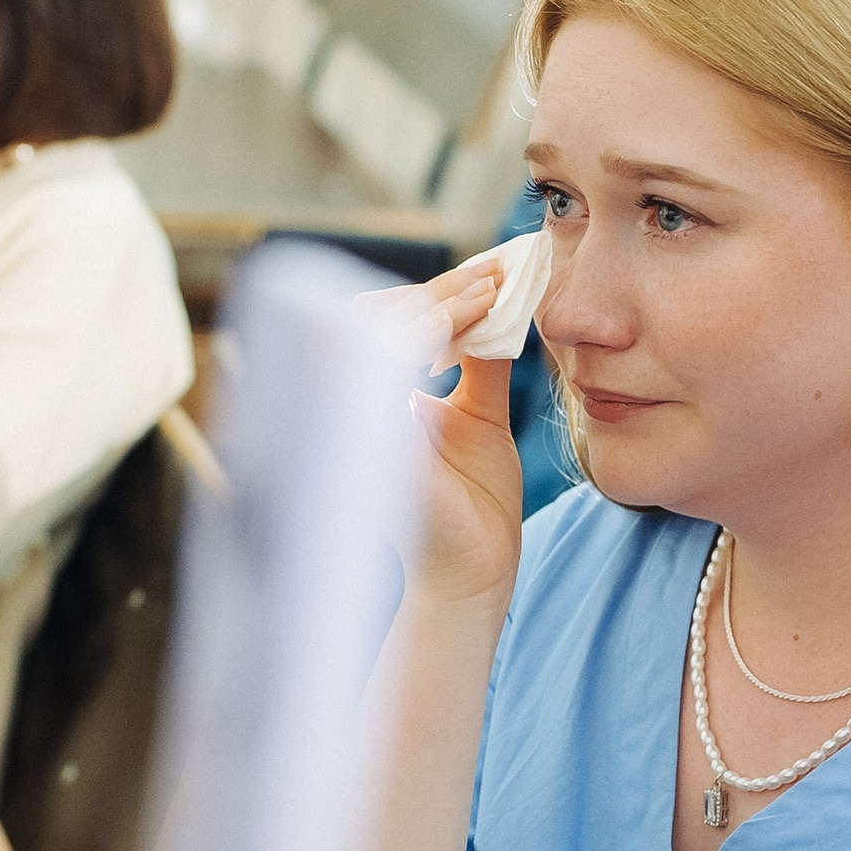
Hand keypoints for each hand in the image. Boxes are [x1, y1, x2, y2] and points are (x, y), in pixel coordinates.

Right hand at [358, 263, 524, 613]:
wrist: (479, 572)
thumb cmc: (473, 503)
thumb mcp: (480, 416)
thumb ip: (480, 362)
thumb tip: (494, 302)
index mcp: (374, 399)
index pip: (379, 326)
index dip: (430, 295)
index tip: (486, 277)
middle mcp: (356, 408)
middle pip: (366, 318)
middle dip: (433, 291)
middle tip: (489, 280)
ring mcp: (360, 423)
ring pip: (369, 332)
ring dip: (433, 304)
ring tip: (487, 295)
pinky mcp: (377, 441)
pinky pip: (382, 370)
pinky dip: (423, 338)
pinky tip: (466, 333)